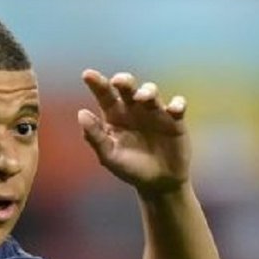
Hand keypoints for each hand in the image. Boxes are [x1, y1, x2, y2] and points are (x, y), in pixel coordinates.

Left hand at [78, 69, 190, 195]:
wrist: (158, 183)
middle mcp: (133, 109)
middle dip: (124, 81)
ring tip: (143, 98)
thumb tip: (81, 113)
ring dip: (148, 91)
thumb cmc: (130, 169)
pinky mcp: (174, 120)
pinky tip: (174, 109)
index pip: (105, 95)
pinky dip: (177, 104)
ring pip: (151, 92)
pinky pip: (178, 106)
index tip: (87, 74)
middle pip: (127, 88)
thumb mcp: (109, 156)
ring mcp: (154, 112)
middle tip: (119, 81)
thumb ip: (95, 136)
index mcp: (114, 116)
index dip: (97, 83)